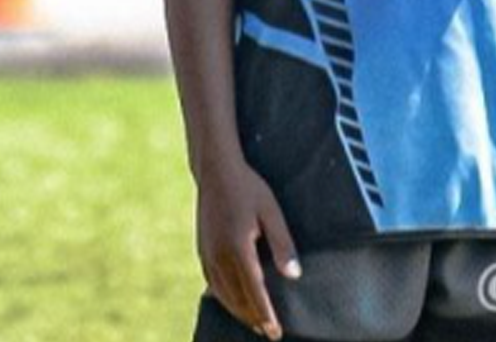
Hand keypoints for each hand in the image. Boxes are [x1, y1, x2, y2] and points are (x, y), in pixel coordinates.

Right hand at [196, 155, 300, 339]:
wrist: (215, 170)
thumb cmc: (248, 188)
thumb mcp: (272, 212)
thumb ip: (282, 244)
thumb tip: (293, 276)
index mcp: (239, 249)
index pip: (255, 293)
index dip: (266, 315)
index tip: (275, 333)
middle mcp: (220, 256)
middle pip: (237, 299)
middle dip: (253, 319)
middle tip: (267, 333)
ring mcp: (207, 253)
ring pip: (223, 294)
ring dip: (238, 311)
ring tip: (253, 323)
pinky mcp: (201, 248)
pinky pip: (211, 282)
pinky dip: (222, 297)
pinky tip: (230, 301)